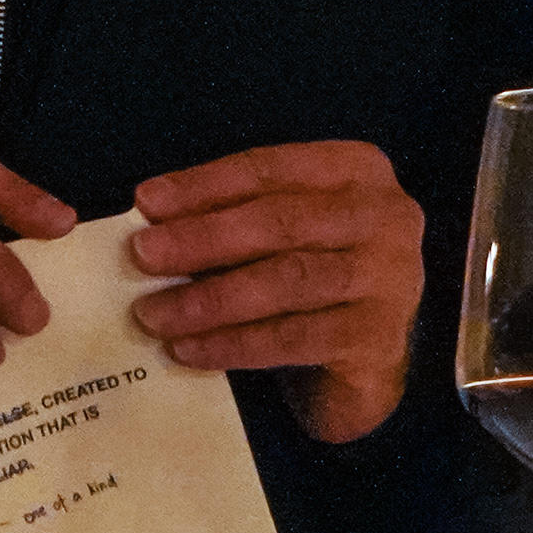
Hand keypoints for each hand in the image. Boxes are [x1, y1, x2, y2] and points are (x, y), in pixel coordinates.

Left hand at [129, 141, 419, 444]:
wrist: (370, 362)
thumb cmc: (314, 280)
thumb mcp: (283, 234)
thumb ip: (236, 218)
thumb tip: (153, 223)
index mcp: (356, 171)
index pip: (271, 170)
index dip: (205, 185)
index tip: (145, 201)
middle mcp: (385, 217)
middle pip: (281, 222)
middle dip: (203, 238)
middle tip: (142, 256)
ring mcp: (389, 279)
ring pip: (286, 280)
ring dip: (210, 298)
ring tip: (154, 312)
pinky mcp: (377, 338)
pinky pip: (293, 337)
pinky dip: (234, 343)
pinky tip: (189, 349)